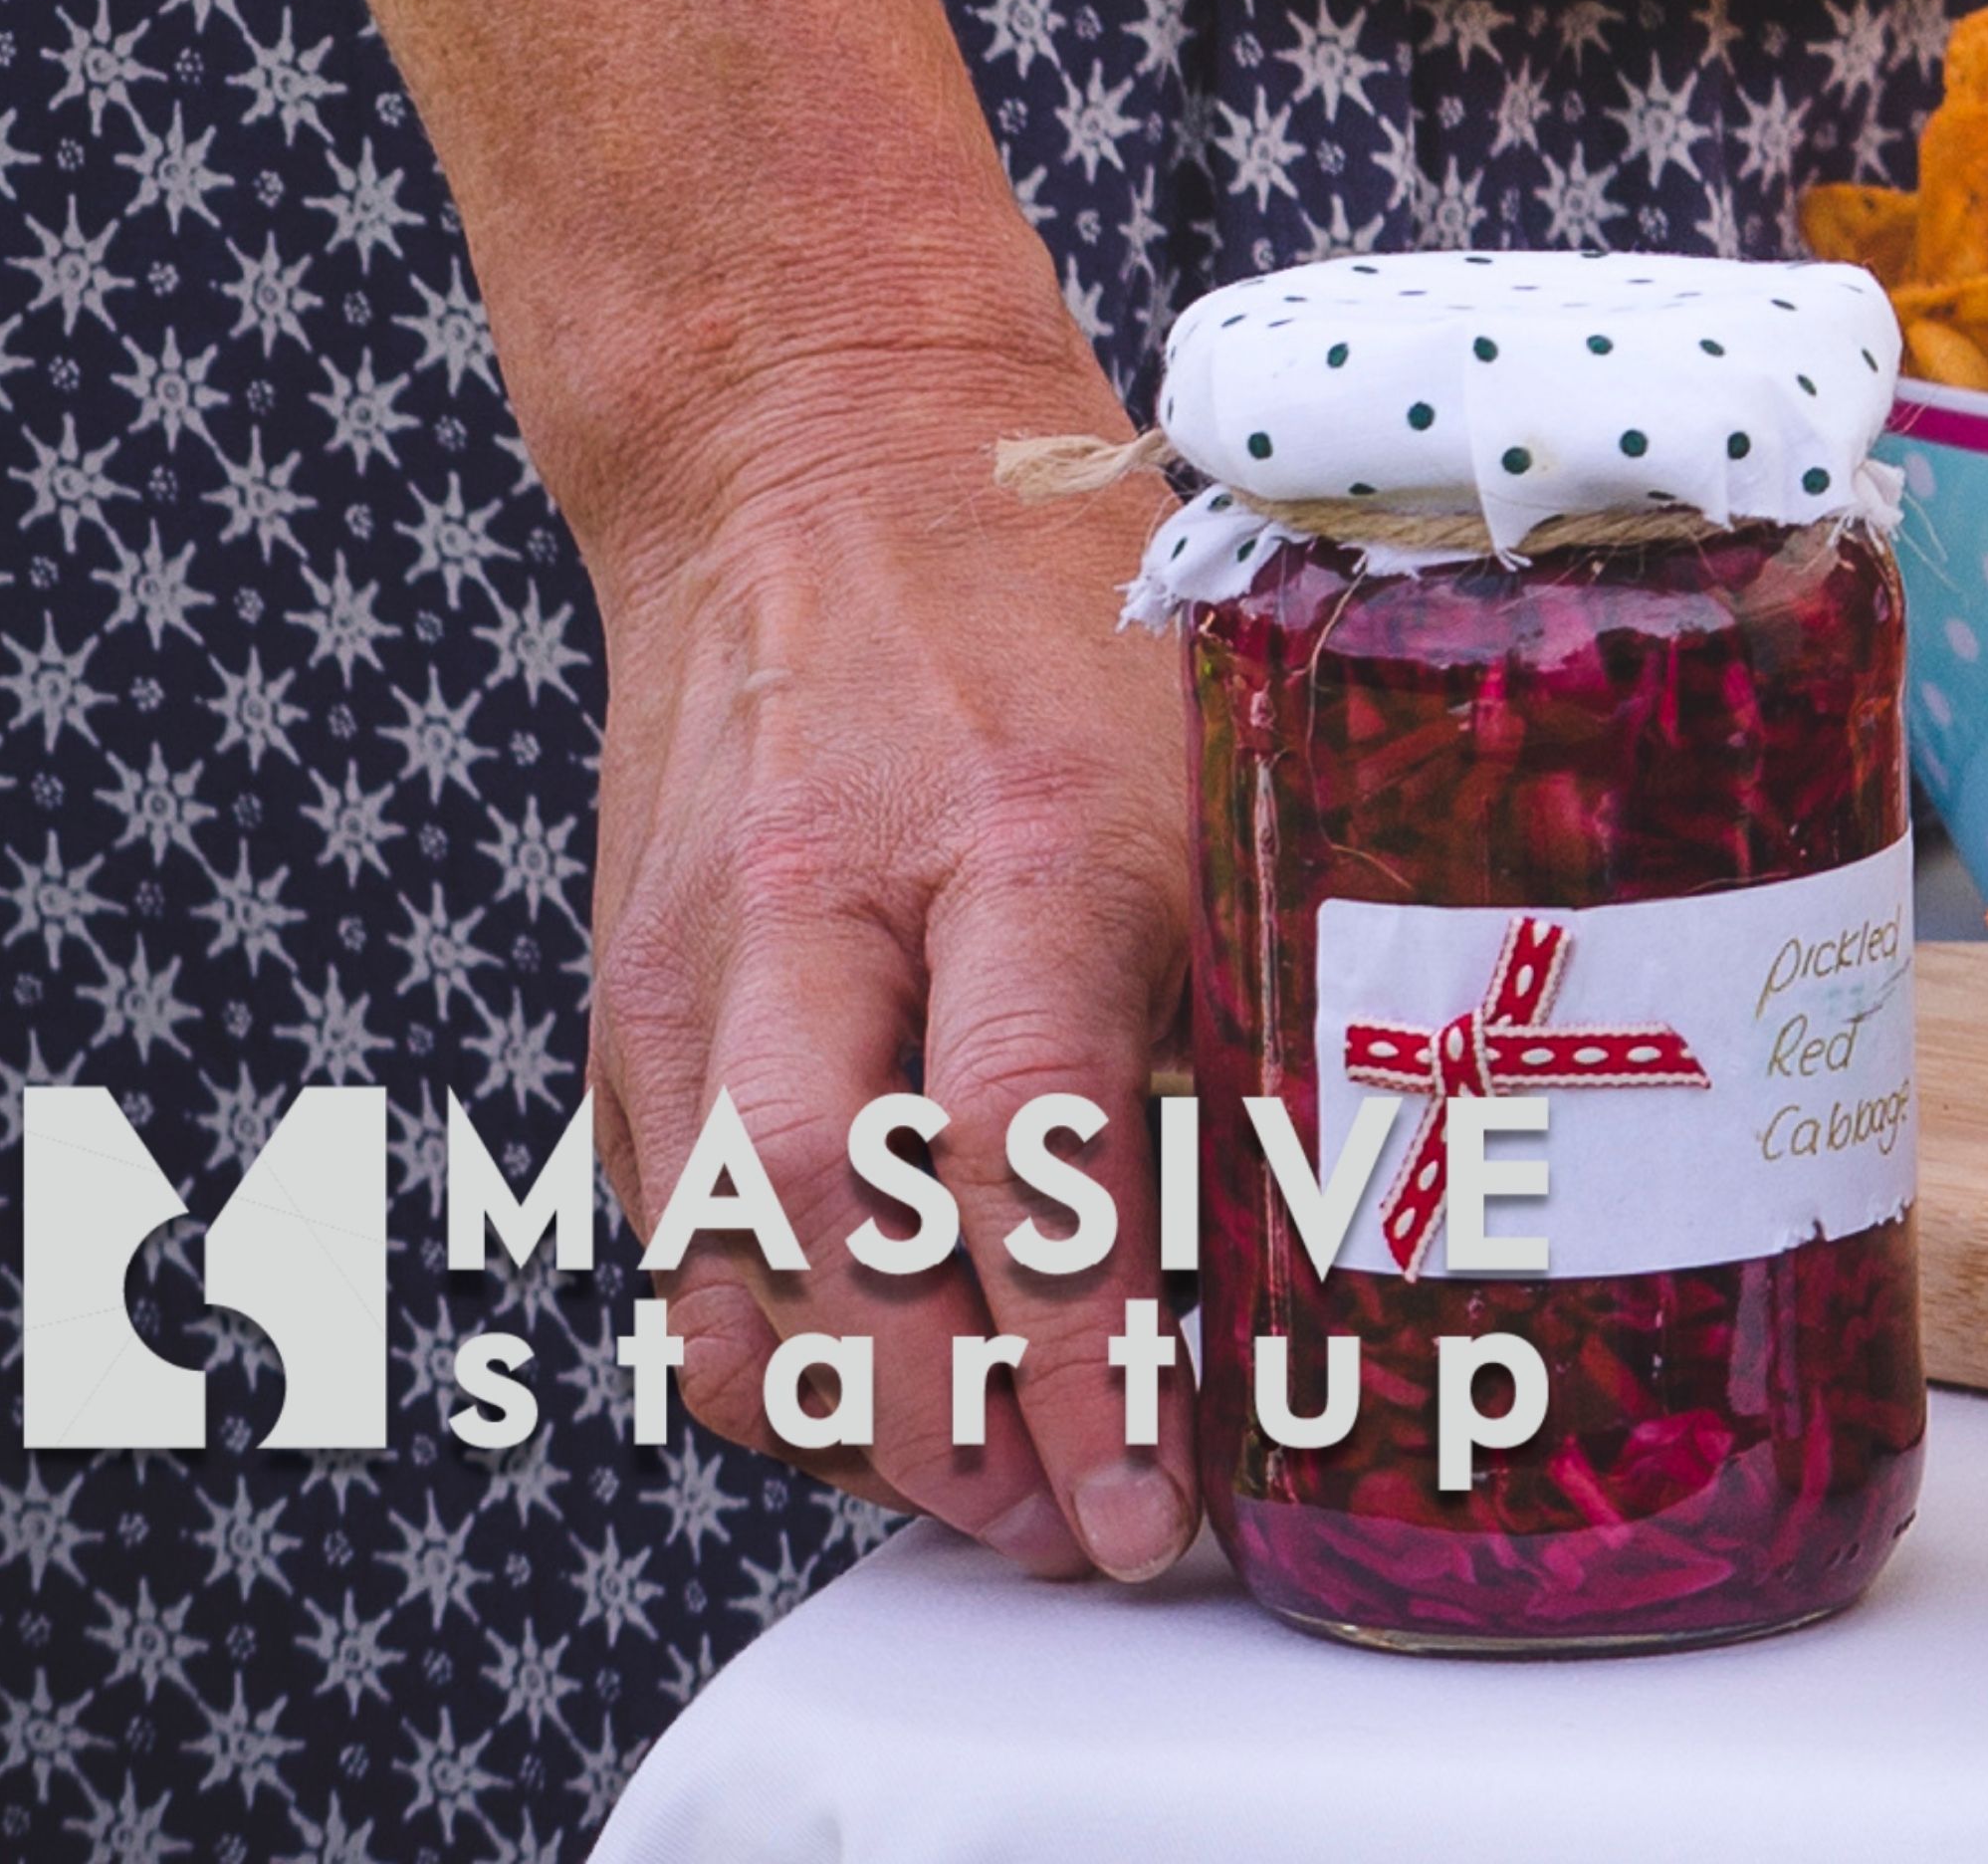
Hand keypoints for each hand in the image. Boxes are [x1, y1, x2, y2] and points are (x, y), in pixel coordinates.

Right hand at [581, 353, 1194, 1580]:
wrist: (812, 455)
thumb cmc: (1056, 613)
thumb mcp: (1211, 751)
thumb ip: (1259, 964)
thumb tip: (1360, 1220)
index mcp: (1023, 829)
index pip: (1031, 1136)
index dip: (1087, 1348)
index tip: (1159, 1496)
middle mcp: (830, 903)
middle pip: (836, 1222)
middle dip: (951, 1424)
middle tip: (1070, 1533)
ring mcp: (699, 961)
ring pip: (720, 1262)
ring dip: (845, 1423)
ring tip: (982, 1499)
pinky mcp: (628, 1005)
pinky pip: (673, 1238)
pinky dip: (765, 1354)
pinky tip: (878, 1404)